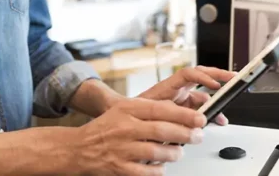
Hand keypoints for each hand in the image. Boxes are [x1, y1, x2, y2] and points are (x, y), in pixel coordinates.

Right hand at [71, 97, 205, 175]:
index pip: (161, 109)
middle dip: (186, 134)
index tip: (199, 118)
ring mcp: (122, 149)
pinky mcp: (120, 168)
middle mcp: (124, 128)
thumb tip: (180, 113)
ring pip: (158, 152)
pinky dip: (159, 170)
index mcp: (127, 109)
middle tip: (198, 135)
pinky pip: (148, 172)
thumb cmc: (105, 129)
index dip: (184, 114)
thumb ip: (149, 109)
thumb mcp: (124, 110)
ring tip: (179, 152)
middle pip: (162, 130)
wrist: (79, 148)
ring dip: (174, 154)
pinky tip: (162, 166)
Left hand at [137, 66, 235, 126]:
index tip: (215, 85)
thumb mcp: (150, 111)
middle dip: (219, 76)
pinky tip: (217, 120)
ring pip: (204, 96)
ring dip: (216, 102)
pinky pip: (200, 108)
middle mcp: (177, 90)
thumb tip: (188, 116)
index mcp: (168, 85)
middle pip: (201, 78)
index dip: (203, 77)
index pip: (189, 74)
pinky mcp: (182, 110)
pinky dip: (210, 113)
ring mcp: (180, 99)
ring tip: (224, 111)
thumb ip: (168, 112)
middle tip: (233, 79)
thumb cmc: (132, 111)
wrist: (125, 120)